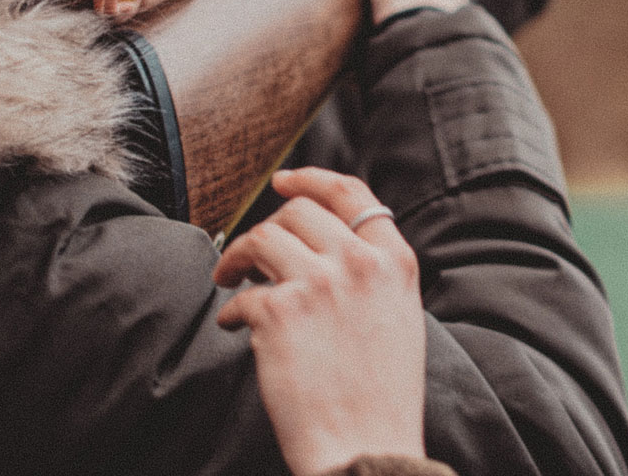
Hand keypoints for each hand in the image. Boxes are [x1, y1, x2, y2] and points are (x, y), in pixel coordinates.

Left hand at [214, 167, 425, 475]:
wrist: (367, 447)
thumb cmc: (381, 397)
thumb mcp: (398, 318)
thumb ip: (372, 275)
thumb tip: (328, 247)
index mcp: (395, 262)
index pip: (352, 194)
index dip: (313, 179)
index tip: (284, 181)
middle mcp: (358, 263)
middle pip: (298, 212)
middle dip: (268, 228)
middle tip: (250, 254)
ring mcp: (318, 284)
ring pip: (261, 239)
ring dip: (237, 257)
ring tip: (229, 280)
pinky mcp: (279, 313)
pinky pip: (241, 295)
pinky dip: (230, 310)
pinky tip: (233, 328)